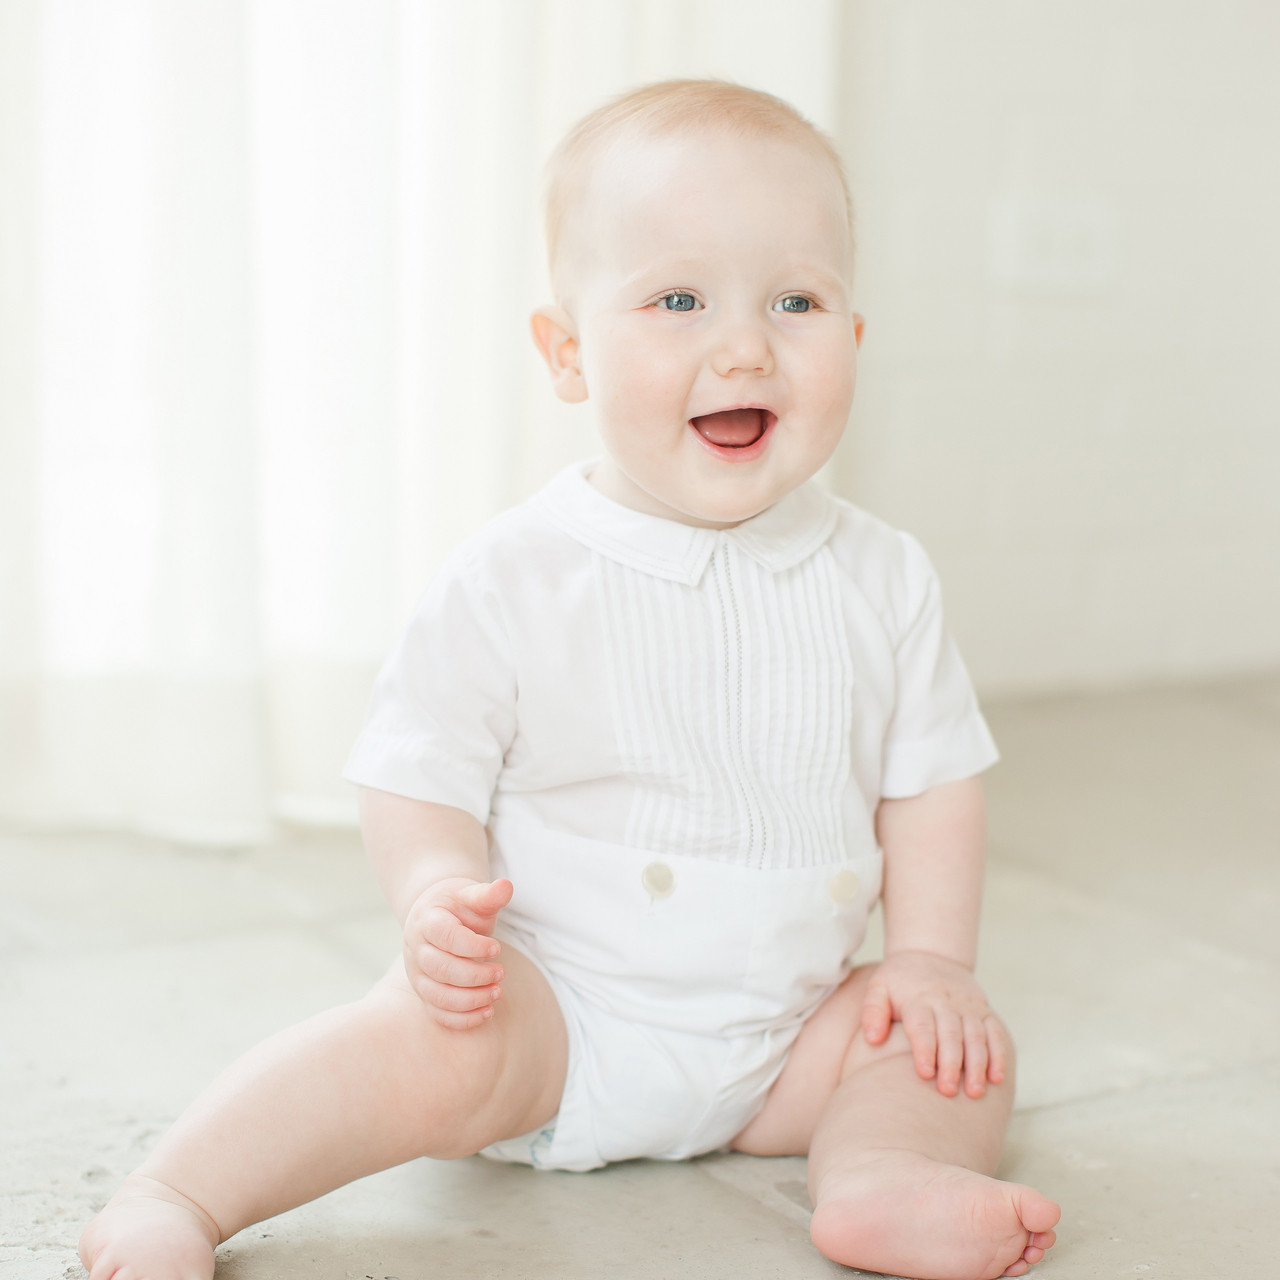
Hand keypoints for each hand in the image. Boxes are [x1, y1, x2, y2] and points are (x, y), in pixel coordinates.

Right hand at [402, 877, 512, 1028]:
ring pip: (439, 995)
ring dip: (471, 999)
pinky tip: (487, 1011)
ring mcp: (417, 974)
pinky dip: (462, 1019)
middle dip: (476, 975)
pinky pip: (438, 1013)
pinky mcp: (424, 993)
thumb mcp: (473, 896)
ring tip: (498, 992)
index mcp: (428, 921)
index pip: (447, 937)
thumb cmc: (460, 908)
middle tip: (501, 973)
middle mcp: (416, 949)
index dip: (474, 946)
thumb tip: (507, 886)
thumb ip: (488, 894)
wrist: (436, 916)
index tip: (497, 948)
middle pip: (442, 969)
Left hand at [861, 950, 1007, 1097]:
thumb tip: (872, 1039)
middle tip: (948, 1091)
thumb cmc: (899, 980)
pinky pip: (995, 1032)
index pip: (922, 1025)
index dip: (924, 1049)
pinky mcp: (984, 1010)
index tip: (925, 1074)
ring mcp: (968, 1006)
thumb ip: (872, 1011)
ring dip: (977, 1064)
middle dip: (951, 1063)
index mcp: (918, 998)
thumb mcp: (879, 987)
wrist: (931, 954)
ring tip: (975, 1092)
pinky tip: (996, 1078)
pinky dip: (998, 1054)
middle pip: (951, 1034)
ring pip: (976, 1036)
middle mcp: (945, 1002)